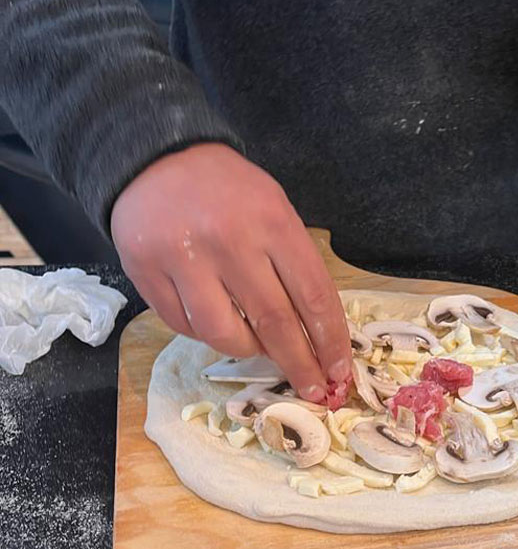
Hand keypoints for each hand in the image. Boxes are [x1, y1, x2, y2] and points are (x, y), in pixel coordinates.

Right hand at [111, 144, 351, 401]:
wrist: (157, 159)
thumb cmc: (229, 190)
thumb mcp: (274, 208)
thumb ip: (294, 264)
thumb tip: (312, 332)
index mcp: (272, 222)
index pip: (313, 296)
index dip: (331, 342)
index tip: (339, 371)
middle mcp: (230, 242)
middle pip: (275, 322)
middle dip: (300, 364)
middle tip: (313, 389)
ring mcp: (184, 259)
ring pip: (225, 335)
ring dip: (250, 351)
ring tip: (259, 346)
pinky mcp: (147, 273)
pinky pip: (185, 327)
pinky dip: (207, 335)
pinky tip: (218, 322)